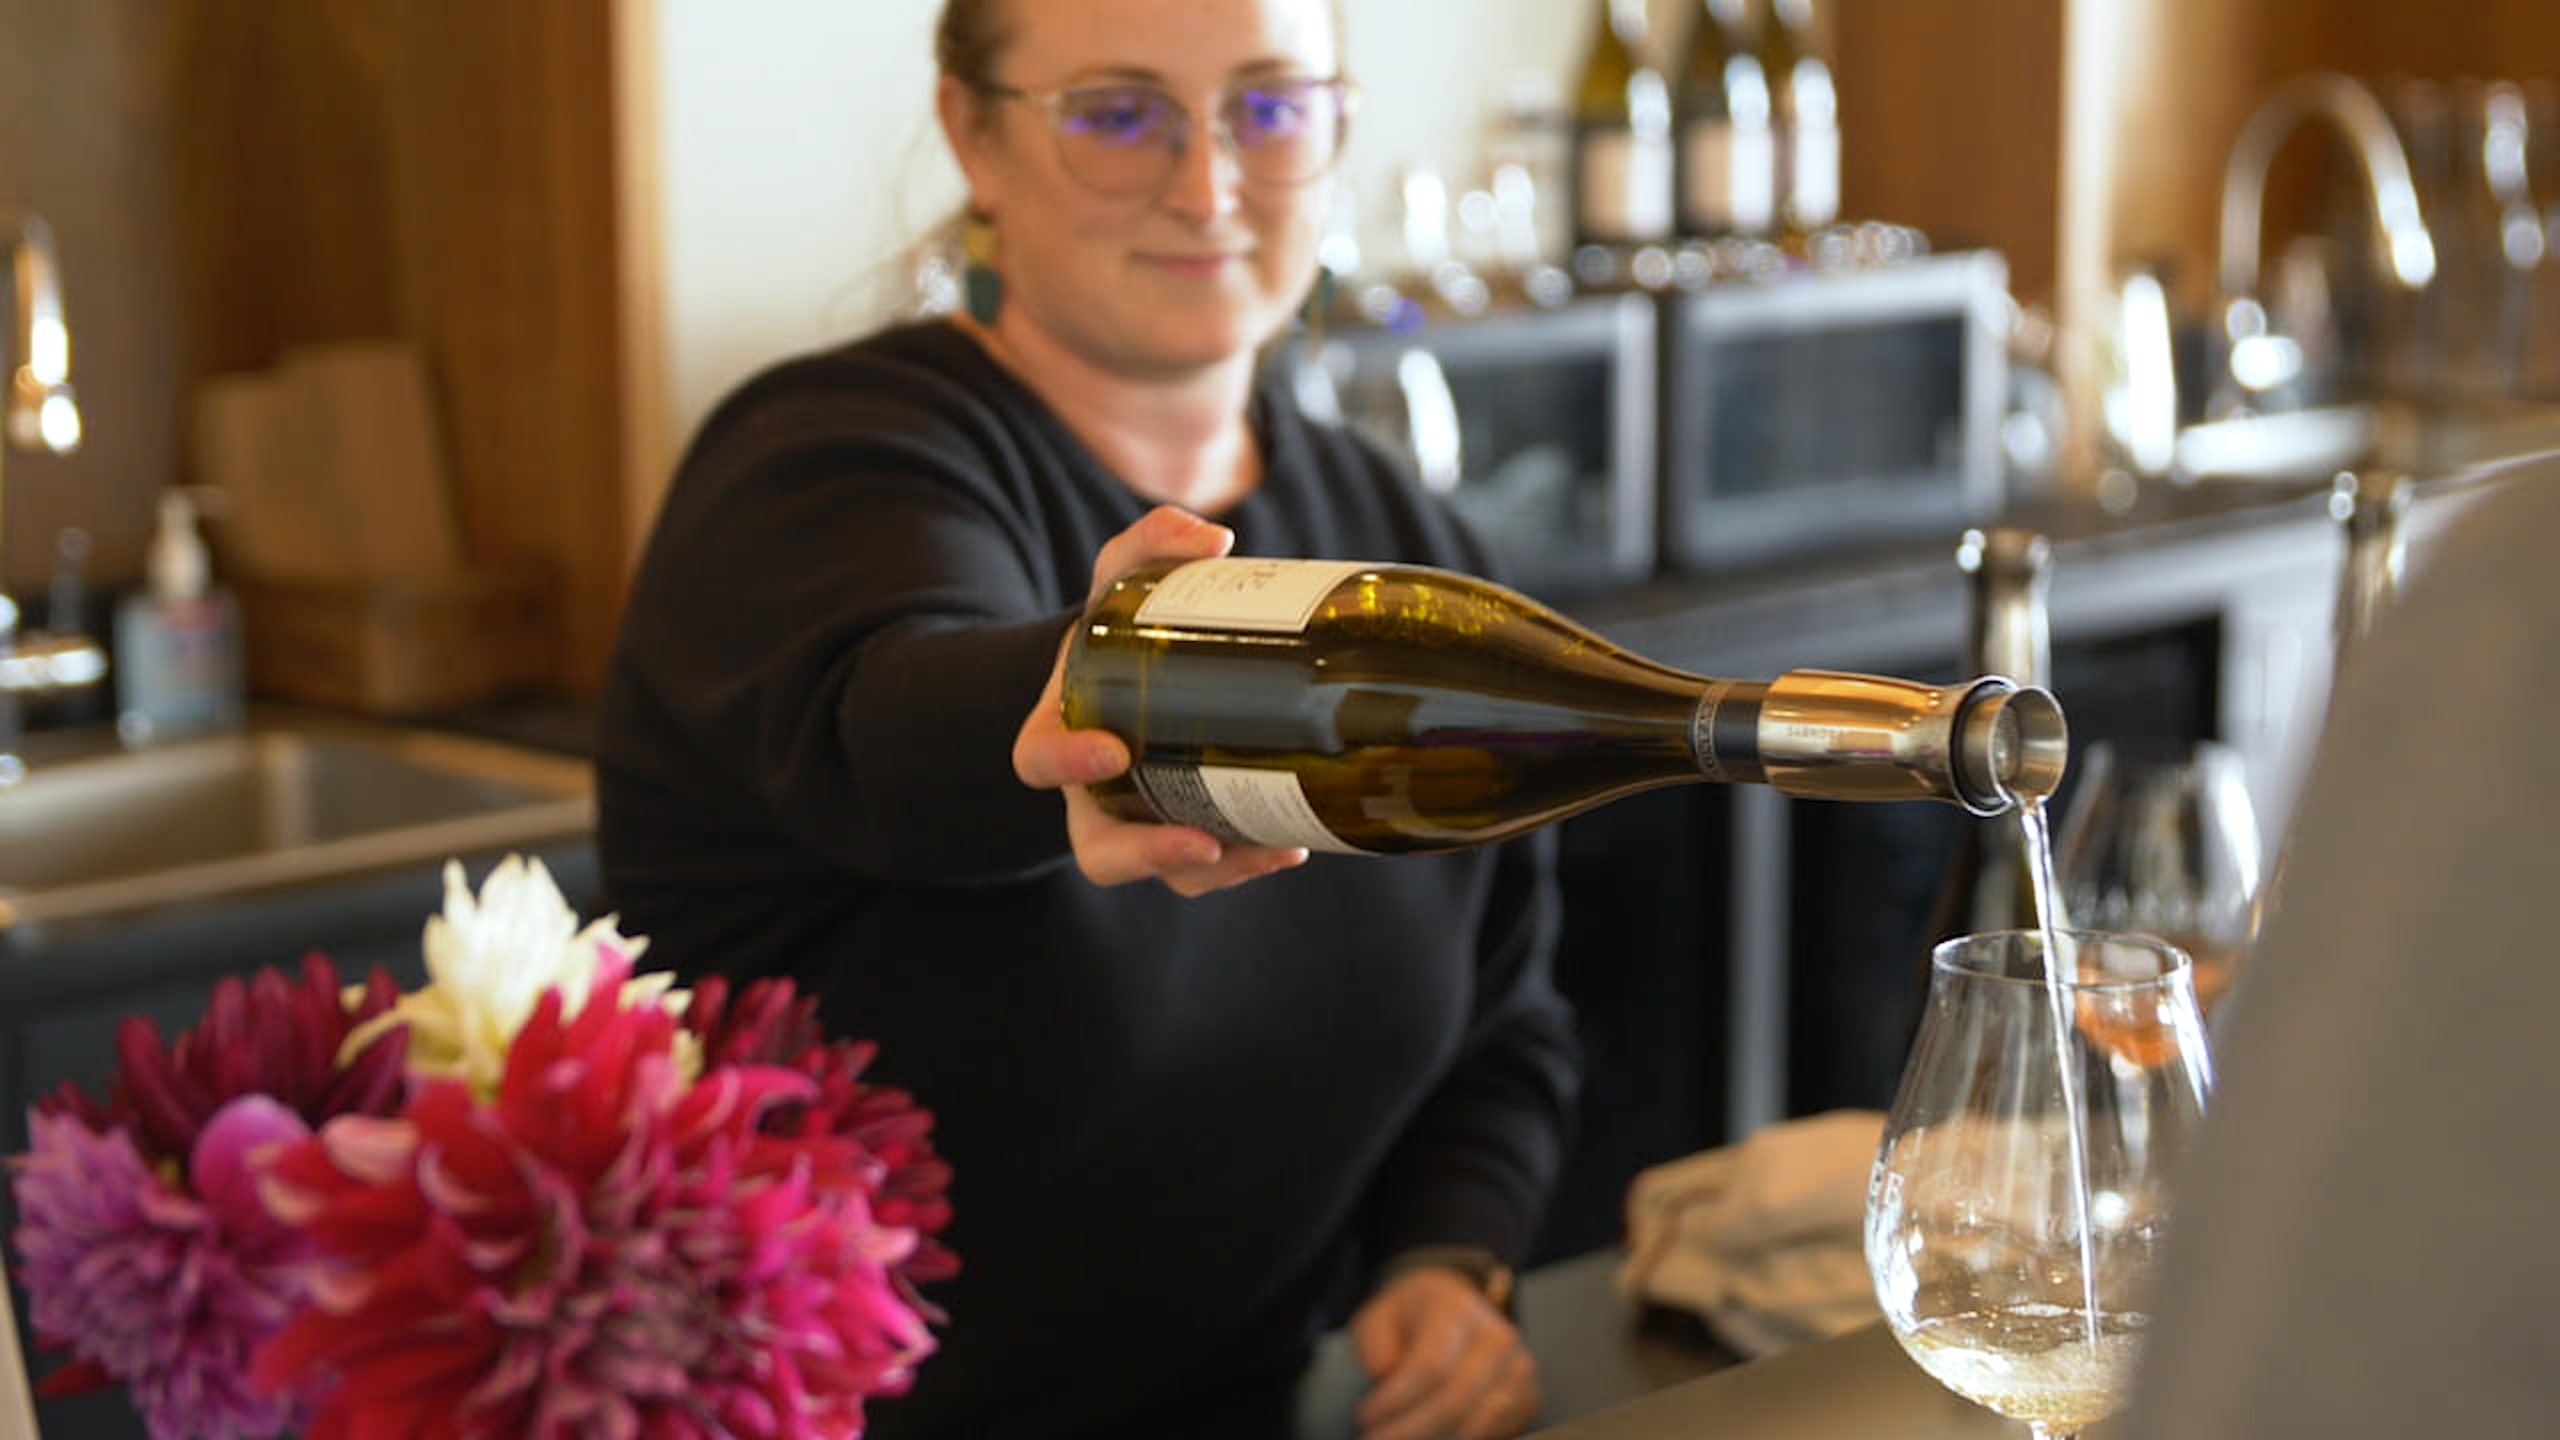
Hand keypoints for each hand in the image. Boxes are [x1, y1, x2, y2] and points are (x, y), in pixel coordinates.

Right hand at [1011, 505, 1309, 896]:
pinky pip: (1210, 864)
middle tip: (1201, 842)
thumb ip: (1150, 545)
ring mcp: (1139, 818)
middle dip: (1147, 854)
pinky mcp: (1186, 829)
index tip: (1112, 750)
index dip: (1066, 764)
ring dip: (1218, 871)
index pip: (1038, 761)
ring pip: (1164, 870)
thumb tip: (1214, 539)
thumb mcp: (1121, 576)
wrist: (1137, 665)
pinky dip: (1249, 857)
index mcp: (1059, 730)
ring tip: (1272, 849)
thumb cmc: (1118, 625)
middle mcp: (1093, 792)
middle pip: (1101, 850)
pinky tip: (1292, 844)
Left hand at [1350, 1266, 1541, 1439]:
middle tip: (1372, 1439)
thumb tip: (1385, 1375)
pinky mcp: (1527, 1398)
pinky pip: (1493, 1434)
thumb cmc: (1410, 1318)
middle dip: (1409, 1431)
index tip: (1364, 1416)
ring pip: (1474, 1425)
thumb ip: (1375, 1345)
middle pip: (1454, 1401)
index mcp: (1458, 1310)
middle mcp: (1497, 1338)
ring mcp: (1518, 1370)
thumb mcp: (1379, 1317)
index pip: (1430, 1366)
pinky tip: (1427, 1439)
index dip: (1395, 1400)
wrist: (1454, 1308)